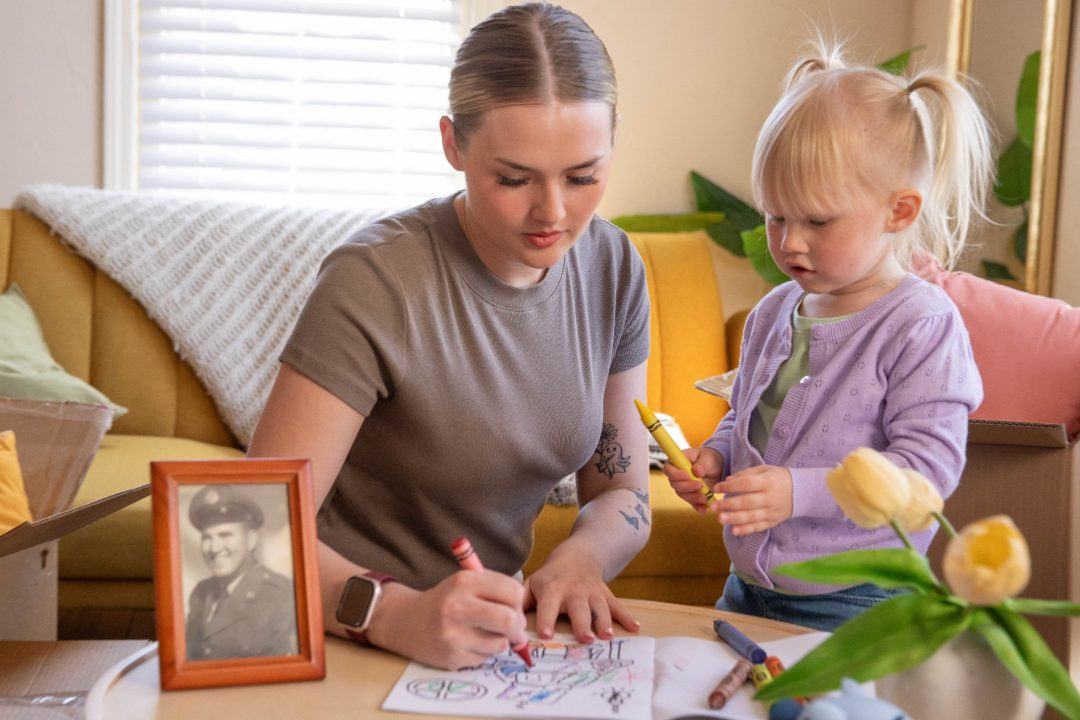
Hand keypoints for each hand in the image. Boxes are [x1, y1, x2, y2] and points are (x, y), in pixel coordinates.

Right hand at [366, 569, 528, 670]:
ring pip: (500, 643)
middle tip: (513, 631)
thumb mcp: (464, 583)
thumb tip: (522, 618)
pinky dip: (483, 653)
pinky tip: (468, 644)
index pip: (512, 591)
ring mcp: (453, 633)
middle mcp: (458, 605)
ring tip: (485, 635)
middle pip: (509, 619)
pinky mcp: (451, 656)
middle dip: (517, 628)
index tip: (514, 609)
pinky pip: (484, 658)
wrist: (405, 621)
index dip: (518, 603)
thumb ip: (495, 592)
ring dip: (500, 642)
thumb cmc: (444, 601)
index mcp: (465, 581)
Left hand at [522, 550, 639, 642]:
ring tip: (608, 636)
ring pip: (599, 607)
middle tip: (586, 639)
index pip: (547, 605)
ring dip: (605, 621)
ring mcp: (592, 593)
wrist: (578, 556)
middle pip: (578, 608)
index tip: (546, 633)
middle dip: (582, 623)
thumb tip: (509, 625)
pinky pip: (617, 605)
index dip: (546, 619)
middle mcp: (573, 591)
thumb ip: (521, 603)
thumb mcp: (532, 584)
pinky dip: (626, 616)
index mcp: (552, 590)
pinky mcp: (606, 594)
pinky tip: (635, 627)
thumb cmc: (549, 578)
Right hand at [662, 446, 723, 511]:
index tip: (687, 475)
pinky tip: (704, 507)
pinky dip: (697, 506)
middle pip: (674, 484)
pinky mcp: (691, 495)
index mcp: (677, 462)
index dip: (675, 474)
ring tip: (705, 497)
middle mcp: (677, 476)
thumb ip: (702, 464)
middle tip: (700, 485)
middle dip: (687, 487)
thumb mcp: (707, 458)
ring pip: (682, 494)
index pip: (668, 469)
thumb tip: (696, 471)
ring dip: (692, 497)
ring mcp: (683, 486)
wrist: (717, 468)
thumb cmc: (709, 459)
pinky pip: (691, 502)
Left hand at [710, 464, 792, 535]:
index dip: (730, 487)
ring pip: (751, 517)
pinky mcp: (772, 521)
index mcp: (767, 482)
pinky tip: (734, 531)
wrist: (801, 492)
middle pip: (747, 502)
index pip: (746, 484)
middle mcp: (769, 498)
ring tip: (720, 519)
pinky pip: (758, 527)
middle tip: (713, 507)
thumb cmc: (778, 478)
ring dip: (734, 519)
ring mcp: (771, 511)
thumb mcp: (764, 470)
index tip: (716, 488)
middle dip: (728, 505)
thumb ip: (746, 474)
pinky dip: (746, 530)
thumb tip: (727, 481)